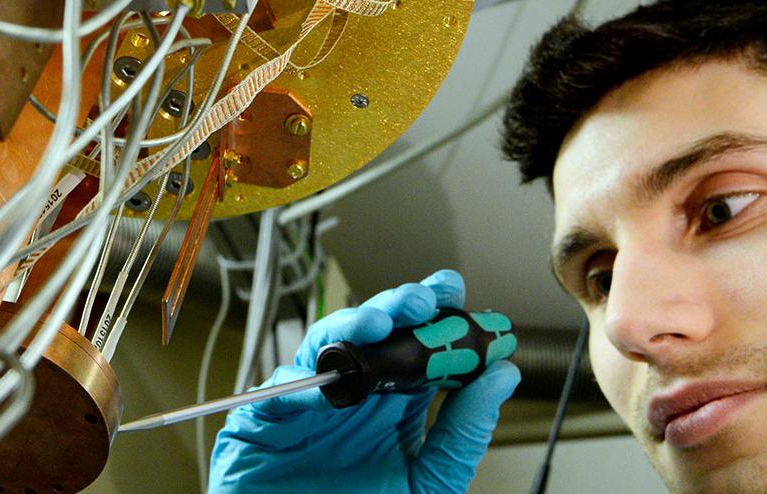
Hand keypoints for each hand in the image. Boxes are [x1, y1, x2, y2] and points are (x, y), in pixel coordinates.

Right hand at [208, 270, 520, 493]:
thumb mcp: (430, 483)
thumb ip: (463, 435)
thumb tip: (503, 376)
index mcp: (393, 406)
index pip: (416, 347)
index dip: (434, 313)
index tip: (456, 292)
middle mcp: (351, 398)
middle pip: (372, 334)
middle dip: (396, 306)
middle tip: (423, 300)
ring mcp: (307, 407)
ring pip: (323, 347)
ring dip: (350, 326)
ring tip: (379, 323)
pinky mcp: (264, 425)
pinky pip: (278, 394)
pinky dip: (301, 384)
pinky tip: (327, 384)